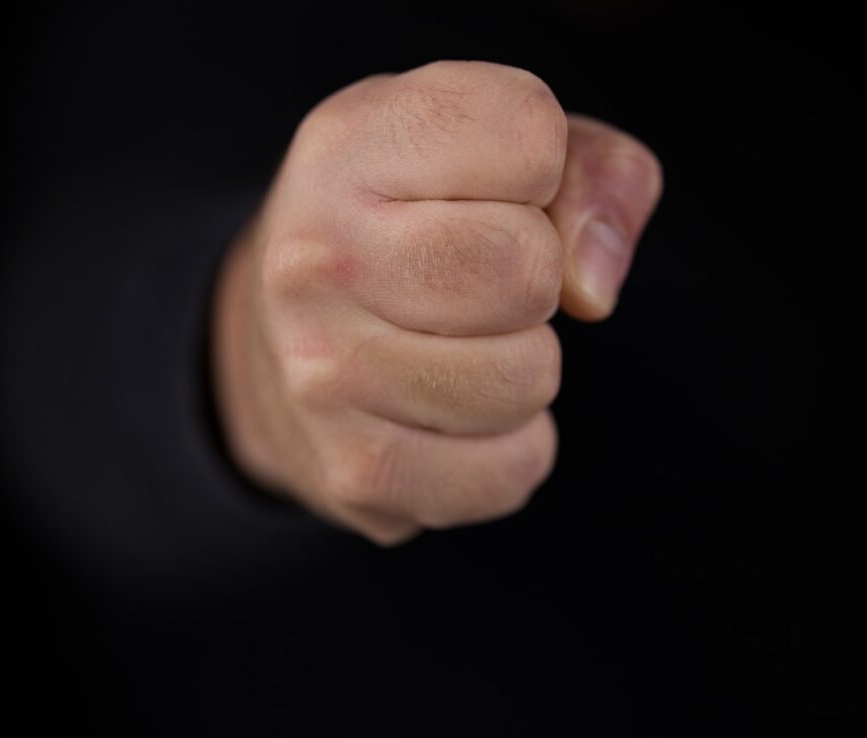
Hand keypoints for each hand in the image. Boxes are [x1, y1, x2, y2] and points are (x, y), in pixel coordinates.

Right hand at [211, 61, 662, 544]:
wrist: (273, 342)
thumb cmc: (412, 226)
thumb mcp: (491, 150)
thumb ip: (591, 173)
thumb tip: (593, 288)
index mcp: (348, 145)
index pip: (528, 136)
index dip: (545, 169)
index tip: (492, 189)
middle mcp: (316, 256)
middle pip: (527, 269)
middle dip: (537, 278)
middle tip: (479, 280)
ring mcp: (323, 372)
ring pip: (525, 378)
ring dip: (524, 366)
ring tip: (463, 344)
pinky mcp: (353, 471)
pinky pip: (511, 471)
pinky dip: (510, 448)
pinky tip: (454, 414)